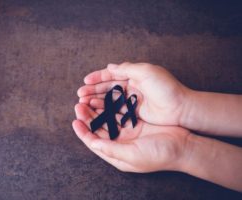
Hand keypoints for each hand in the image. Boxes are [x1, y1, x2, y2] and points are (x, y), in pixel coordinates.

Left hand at [72, 103, 190, 171]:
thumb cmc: (158, 154)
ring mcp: (128, 132)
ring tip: (88, 99)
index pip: (94, 142)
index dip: (83, 132)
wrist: (183, 146)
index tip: (75, 121)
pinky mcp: (136, 123)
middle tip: (79, 104)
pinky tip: (105, 98)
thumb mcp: (132, 155)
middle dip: (88, 117)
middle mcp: (120, 143)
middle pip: (98, 129)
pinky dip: (111, 106)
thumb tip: (91, 143)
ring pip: (107, 119)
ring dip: (97, 110)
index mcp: (117, 154)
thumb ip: (111, 149)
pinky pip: (119, 113)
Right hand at [77, 62, 189, 125]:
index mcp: (134, 75)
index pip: (112, 75)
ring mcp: (132, 100)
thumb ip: (128, 68)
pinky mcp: (134, 113)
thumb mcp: (147, 72)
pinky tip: (95, 111)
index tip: (85, 81)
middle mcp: (131, 87)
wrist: (180, 108)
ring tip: (83, 103)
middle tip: (80, 95)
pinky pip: (116, 110)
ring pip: (109, 99)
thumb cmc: (166, 88)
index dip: (97, 77)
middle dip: (93, 90)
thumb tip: (110, 66)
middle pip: (108, 87)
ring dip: (96, 100)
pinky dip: (105, 110)